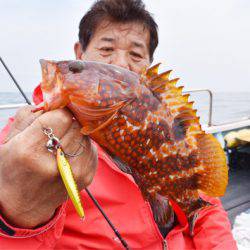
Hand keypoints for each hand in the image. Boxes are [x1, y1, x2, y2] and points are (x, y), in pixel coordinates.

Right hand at [0, 106, 97, 227]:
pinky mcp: (86, 178)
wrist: (20, 205)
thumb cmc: (13, 168)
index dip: (60, 111)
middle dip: (68, 122)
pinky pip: (92, 149)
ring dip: (76, 135)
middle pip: (76, 125)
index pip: (62, 117)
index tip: (57, 113)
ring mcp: (73, 173)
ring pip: (86, 136)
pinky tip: (70, 153)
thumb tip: (53, 103)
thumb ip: (29, 115)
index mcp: (29, 150)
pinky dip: (83, 146)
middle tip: (59, 128)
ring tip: (63, 143)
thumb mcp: (9, 139)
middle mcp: (54, 163)